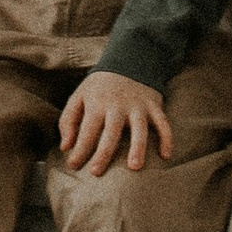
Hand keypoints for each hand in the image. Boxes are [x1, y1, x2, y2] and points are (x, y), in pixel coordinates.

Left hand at [54, 68, 175, 173]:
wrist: (129, 60)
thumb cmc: (100, 87)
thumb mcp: (79, 96)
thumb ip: (68, 120)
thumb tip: (65, 147)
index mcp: (97, 104)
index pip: (87, 130)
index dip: (79, 148)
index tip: (73, 165)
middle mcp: (118, 106)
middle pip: (110, 132)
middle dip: (103, 153)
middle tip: (95, 172)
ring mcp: (138, 106)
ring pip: (139, 129)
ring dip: (137, 147)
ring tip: (134, 167)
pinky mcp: (154, 106)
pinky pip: (163, 123)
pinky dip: (166, 138)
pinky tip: (166, 156)